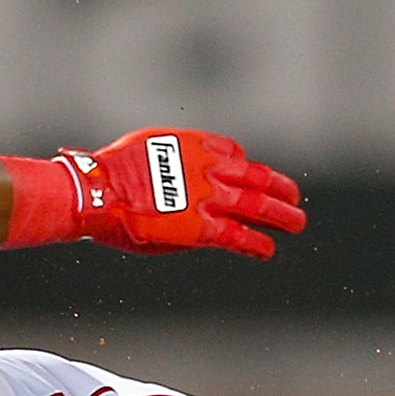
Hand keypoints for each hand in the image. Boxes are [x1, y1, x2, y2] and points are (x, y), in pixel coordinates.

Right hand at [57, 129, 305, 258]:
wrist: (98, 191)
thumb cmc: (109, 173)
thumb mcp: (144, 149)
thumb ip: (167, 158)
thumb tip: (169, 170)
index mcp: (195, 145)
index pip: (234, 152)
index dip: (244, 165)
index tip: (246, 174)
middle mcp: (210, 168)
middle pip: (257, 176)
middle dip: (278, 187)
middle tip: (293, 196)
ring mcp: (210, 198)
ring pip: (259, 205)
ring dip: (282, 214)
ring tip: (297, 223)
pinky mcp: (203, 228)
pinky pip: (240, 236)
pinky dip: (256, 244)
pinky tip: (267, 250)